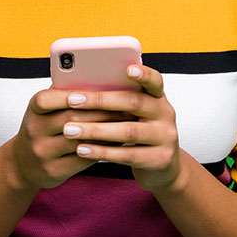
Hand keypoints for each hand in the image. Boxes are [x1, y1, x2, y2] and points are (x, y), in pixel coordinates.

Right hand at [7, 87, 123, 191]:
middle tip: (124, 107)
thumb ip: (64, 94)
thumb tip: (96, 77)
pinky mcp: (53, 171)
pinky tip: (115, 143)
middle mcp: (34, 131)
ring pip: (78, 141)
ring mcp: (42, 153)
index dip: (66, 96)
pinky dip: (101, 150)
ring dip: (105, 131)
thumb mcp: (45, 110)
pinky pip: (82, 160)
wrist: (23, 164)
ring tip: (124, 124)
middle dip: (100, 112)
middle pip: (69, 119)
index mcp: (33, 110)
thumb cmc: (43, 127)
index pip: (46, 100)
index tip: (90, 93)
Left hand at [61, 65, 181, 193]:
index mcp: (158, 97)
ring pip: (128, 131)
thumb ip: (120, 99)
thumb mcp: (136, 113)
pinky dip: (102, 152)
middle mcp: (165, 114)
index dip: (143, 74)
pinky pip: (127, 155)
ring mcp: (165, 137)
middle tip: (72, 100)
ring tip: (70, 130)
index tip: (127, 69)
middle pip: (133, 103)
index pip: (154, 80)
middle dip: (100, 101)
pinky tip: (82, 149)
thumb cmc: (140, 131)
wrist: (163, 167)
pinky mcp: (159, 160)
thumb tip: (82, 88)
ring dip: (95, 130)